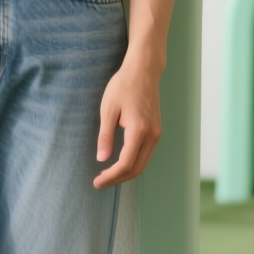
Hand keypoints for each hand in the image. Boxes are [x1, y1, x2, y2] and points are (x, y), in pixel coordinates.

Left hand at [93, 53, 162, 187]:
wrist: (144, 71)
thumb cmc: (123, 86)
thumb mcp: (108, 109)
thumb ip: (105, 136)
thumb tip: (102, 159)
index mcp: (139, 130)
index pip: (126, 163)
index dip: (111, 176)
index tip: (96, 182)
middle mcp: (152, 135)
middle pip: (137, 169)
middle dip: (118, 179)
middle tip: (99, 182)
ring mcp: (156, 133)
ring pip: (143, 163)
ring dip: (126, 172)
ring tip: (107, 175)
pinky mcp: (156, 131)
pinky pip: (145, 154)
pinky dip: (133, 163)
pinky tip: (119, 162)